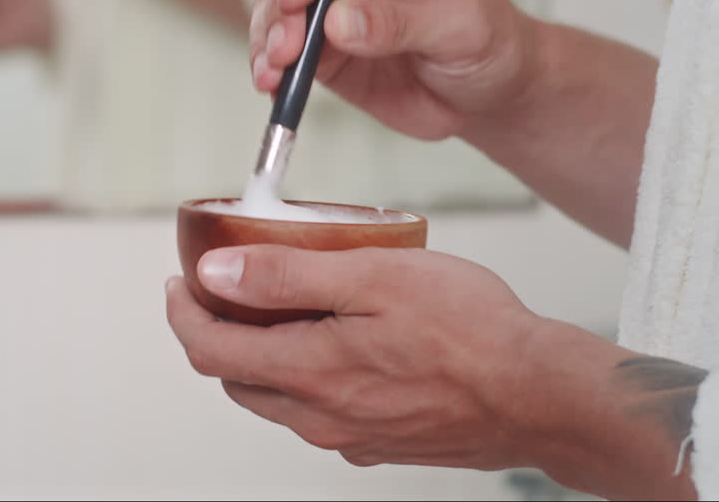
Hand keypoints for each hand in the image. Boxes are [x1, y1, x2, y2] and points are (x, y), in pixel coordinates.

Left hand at [166, 245, 703, 498]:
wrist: (539, 396)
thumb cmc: (471, 331)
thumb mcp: (373, 278)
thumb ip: (286, 277)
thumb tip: (216, 274)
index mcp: (309, 373)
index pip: (210, 351)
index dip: (184, 314)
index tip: (179, 283)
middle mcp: (320, 417)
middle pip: (237, 378)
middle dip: (218, 333)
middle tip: (224, 290)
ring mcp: (351, 436)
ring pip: (278, 396)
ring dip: (262, 355)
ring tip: (281, 308)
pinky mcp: (381, 443)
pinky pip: (321, 410)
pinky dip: (306, 374)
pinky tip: (339, 342)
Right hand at [248, 0, 539, 140]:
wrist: (491, 94)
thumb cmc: (492, 46)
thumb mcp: (463, 29)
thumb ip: (400, 24)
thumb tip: (337, 22)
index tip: (293, 1)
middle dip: (282, 6)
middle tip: (282, 50)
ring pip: (280, 3)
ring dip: (267, 36)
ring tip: (271, 74)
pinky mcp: (325, 42)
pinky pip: (285, 45)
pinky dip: (270, 64)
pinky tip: (271, 85)